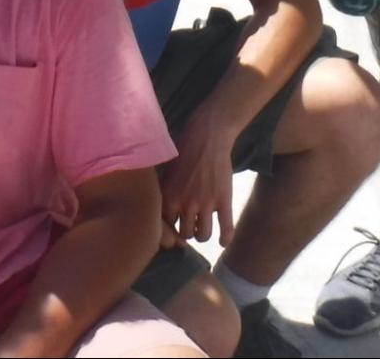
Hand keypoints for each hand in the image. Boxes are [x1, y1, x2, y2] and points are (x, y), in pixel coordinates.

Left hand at [157, 113, 236, 246]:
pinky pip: (226, 228)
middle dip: (186, 233)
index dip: (169, 229)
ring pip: (203, 235)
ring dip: (202, 235)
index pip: (165, 226)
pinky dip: (226, 239)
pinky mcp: (224, 201)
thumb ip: (162, 190)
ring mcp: (206, 203)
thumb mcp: (166, 170)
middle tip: (188, 228)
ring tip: (202, 230)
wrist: (208, 136)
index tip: (172, 228)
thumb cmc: (184, 149)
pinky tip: (223, 242)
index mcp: (169, 195)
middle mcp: (186, 203)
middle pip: (184, 234)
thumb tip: (153, 206)